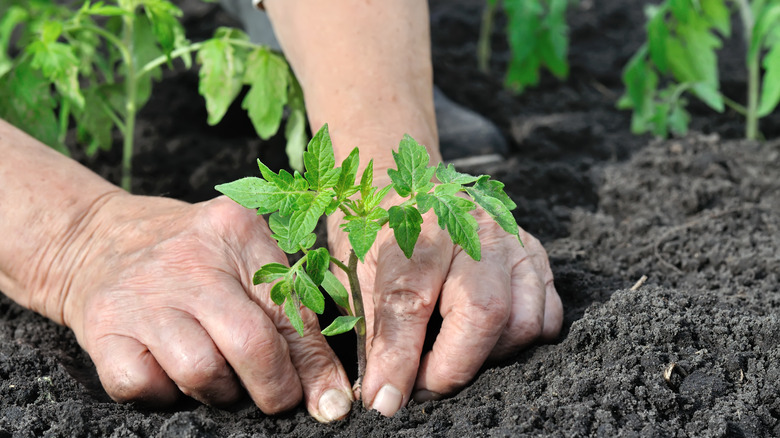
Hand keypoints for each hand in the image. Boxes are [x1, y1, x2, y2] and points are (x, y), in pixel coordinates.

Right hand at [58, 195, 352, 421]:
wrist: (95, 237)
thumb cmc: (188, 254)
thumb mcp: (242, 257)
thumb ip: (288, 309)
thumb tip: (328, 391)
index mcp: (237, 231)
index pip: (291, 309)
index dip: (314, 365)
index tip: (330, 402)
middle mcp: (189, 259)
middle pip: (250, 343)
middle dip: (274, 388)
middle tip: (276, 398)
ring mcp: (141, 294)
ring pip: (201, 373)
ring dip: (219, 392)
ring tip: (218, 376)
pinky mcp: (103, 327)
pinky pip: (143, 386)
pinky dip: (164, 394)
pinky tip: (169, 372)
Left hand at [327, 188, 562, 416]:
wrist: (412, 187)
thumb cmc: (379, 231)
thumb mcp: (357, 271)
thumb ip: (374, 329)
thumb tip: (383, 395)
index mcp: (417, 224)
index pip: (410, 299)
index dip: (398, 358)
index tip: (385, 400)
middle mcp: (473, 226)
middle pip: (484, 311)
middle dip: (451, 367)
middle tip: (420, 387)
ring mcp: (512, 240)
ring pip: (522, 321)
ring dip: (486, 358)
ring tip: (450, 357)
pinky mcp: (537, 255)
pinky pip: (546, 316)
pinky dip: (518, 342)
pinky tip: (484, 340)